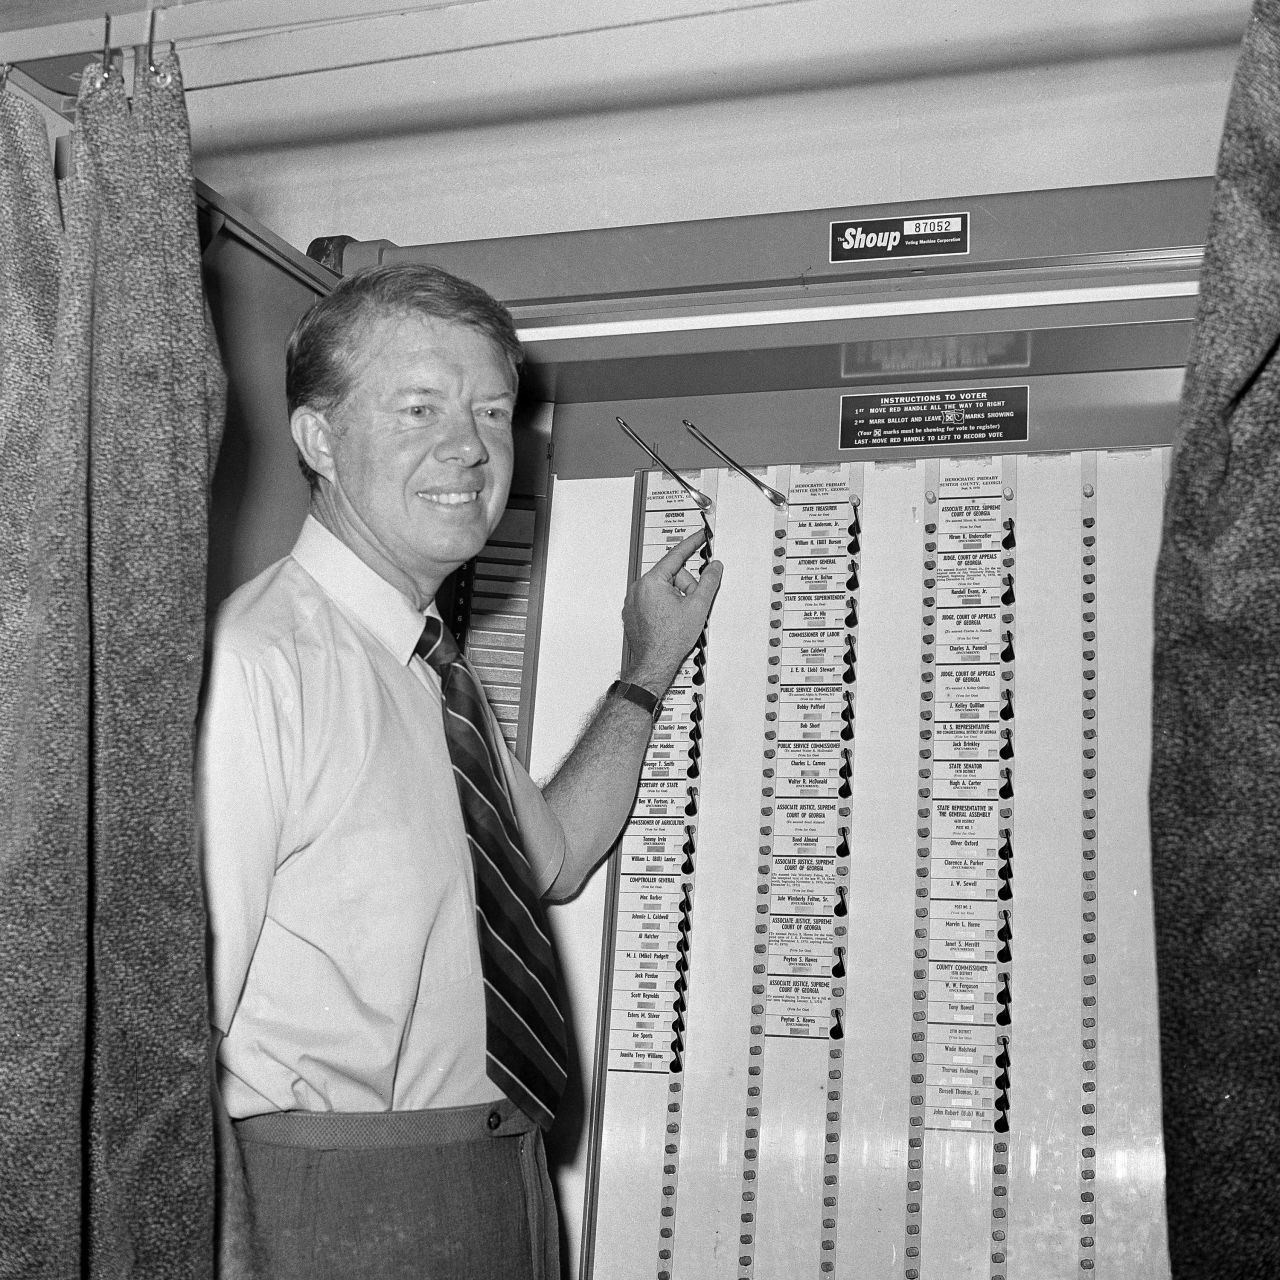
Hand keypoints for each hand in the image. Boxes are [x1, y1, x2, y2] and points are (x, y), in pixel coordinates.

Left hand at [620, 528, 723, 693]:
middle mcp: (638, 588)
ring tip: (679, 618)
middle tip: (691, 606)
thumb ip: (709, 582)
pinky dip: (665, 606)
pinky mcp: (633, 612)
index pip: (676, 555)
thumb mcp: (698, 607)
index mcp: (652, 582)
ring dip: (676, 599)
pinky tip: (670, 622)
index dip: (692, 544)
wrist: (654, 663)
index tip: (700, 535)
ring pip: (663, 589)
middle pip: (671, 575)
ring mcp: (633, 601)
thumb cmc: (670, 640)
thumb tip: (714, 568)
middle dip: (685, 588)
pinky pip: (653, 600)